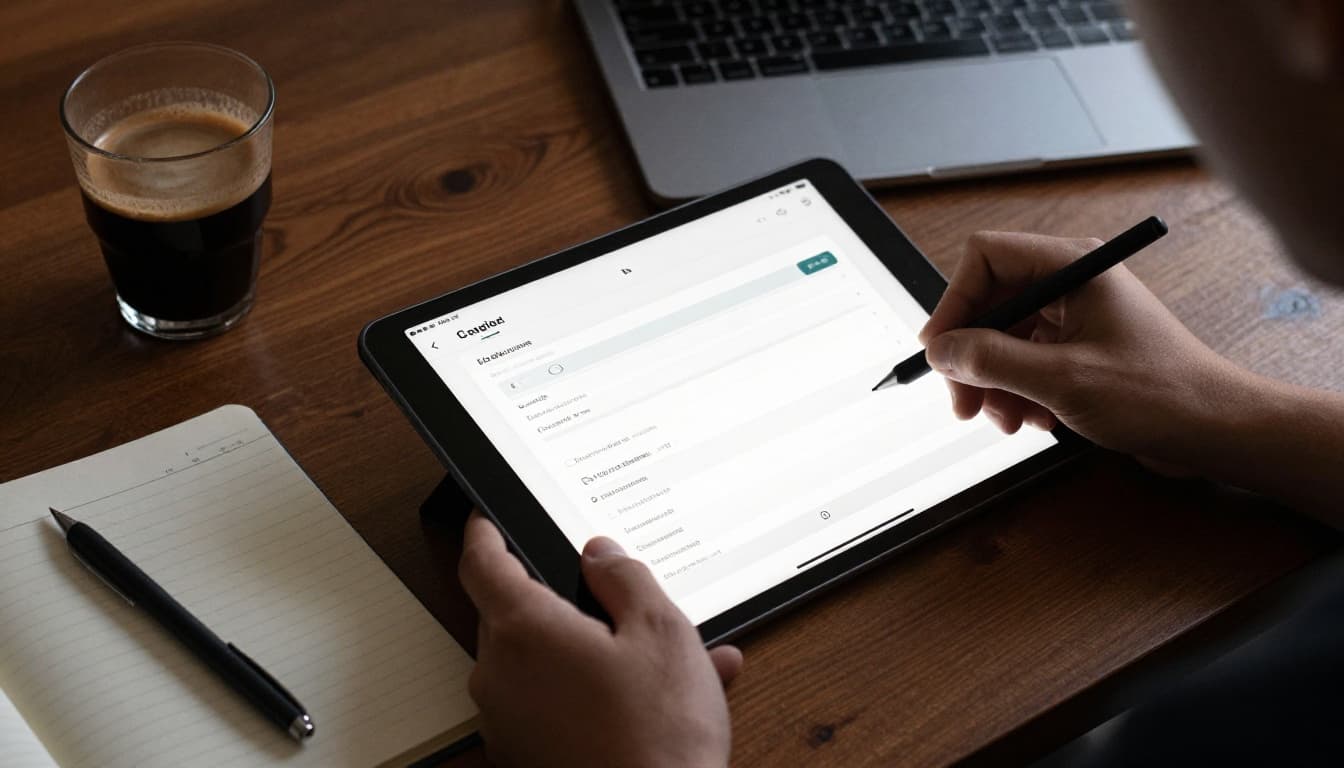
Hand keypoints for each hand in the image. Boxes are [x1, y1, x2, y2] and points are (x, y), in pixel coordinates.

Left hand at [459, 512, 742, 767]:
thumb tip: (600, 554)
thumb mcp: (662, 634)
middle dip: (563, 602)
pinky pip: (550, 706)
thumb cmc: (657, 738)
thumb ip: (625, 578)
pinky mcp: (522, 756)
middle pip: (514, 614)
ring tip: (659, 663)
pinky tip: (646, 702)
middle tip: (615, 598)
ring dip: (587, 653)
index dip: (484, 532)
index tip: (486, 518)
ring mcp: (506, 722)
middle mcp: (500, 676)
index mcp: (525, 631)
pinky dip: (589, 694)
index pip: (482, 562)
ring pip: (541, 664)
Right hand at [918, 230, 1250, 469]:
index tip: (941, 349)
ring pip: (1004, 339)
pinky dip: (1018, 393)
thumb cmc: (1161, 394)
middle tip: (963, 400)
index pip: (986, 259)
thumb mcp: (1061, 379)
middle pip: (990, 304)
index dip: (954, 302)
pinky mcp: (1079, 350)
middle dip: (972, 356)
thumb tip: (942, 351)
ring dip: (994, 383)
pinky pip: (1026, 363)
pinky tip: (1033, 420)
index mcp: (1073, 268)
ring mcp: (1076, 318)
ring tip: (1005, 420)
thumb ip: (993, 360)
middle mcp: (1071, 284)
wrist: (1213, 430)